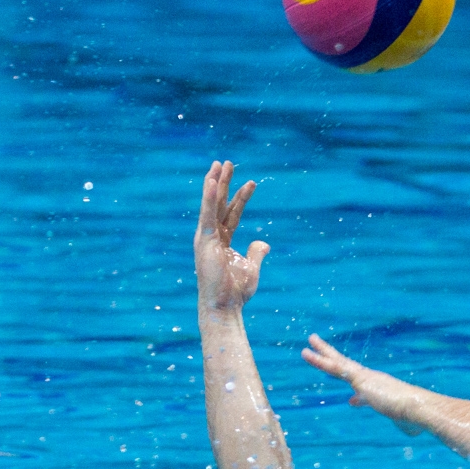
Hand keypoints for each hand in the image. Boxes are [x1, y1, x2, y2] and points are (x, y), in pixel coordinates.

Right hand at [195, 160, 262, 312]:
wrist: (225, 306)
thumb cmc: (235, 291)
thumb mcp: (251, 268)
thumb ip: (256, 252)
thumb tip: (264, 243)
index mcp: (221, 242)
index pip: (232, 214)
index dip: (241, 198)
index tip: (251, 182)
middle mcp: (211, 237)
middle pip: (219, 204)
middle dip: (224, 183)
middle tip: (227, 163)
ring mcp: (206, 238)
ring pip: (211, 205)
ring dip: (215, 183)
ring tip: (219, 164)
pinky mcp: (205, 241)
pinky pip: (208, 215)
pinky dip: (209, 198)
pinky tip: (212, 181)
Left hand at [302, 334, 422, 430]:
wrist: (417, 407)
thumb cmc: (415, 417)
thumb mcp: (407, 423)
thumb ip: (406, 424)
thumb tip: (413, 430)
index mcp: (383, 391)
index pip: (366, 392)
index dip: (358, 397)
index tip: (352, 401)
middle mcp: (373, 380)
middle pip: (349, 367)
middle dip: (335, 358)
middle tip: (321, 349)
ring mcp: (365, 378)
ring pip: (338, 363)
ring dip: (322, 353)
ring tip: (308, 344)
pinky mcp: (359, 378)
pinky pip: (335, 367)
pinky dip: (320, 361)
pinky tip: (307, 353)